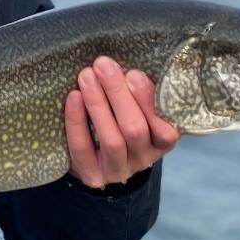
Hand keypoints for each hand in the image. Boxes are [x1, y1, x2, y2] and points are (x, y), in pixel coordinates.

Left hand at [65, 55, 180, 188]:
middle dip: (118, 94)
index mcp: (162, 141)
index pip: (165, 129)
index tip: (133, 74)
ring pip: (112, 140)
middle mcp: (144, 159)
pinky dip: (77, 121)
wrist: (95, 157)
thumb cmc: (120, 119)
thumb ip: (136, 91)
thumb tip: (121, 64)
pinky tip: (74, 97)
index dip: (148, 102)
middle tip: (102, 65)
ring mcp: (118, 170)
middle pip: (135, 130)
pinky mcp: (92, 175)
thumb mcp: (136, 106)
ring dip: (98, 104)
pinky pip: (83, 149)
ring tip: (86, 76)